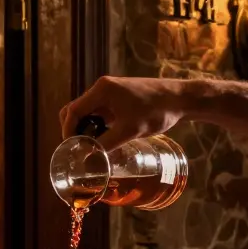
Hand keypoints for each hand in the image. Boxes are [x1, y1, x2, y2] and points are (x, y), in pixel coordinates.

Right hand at [59, 77, 188, 149]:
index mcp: (101, 90)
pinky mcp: (118, 96)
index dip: (67, 131)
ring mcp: (110, 91)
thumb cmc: (156, 111)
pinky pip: (98, 111)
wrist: (180, 98)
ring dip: (85, 128)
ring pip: (87, 111)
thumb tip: (87, 160)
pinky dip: (96, 124)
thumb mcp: (129, 131)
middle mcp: (102, 88)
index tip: (70, 149)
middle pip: (75, 110)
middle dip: (73, 130)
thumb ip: (105, 145)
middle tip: (79, 149)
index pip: (72, 111)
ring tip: (91, 146)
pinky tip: (104, 138)